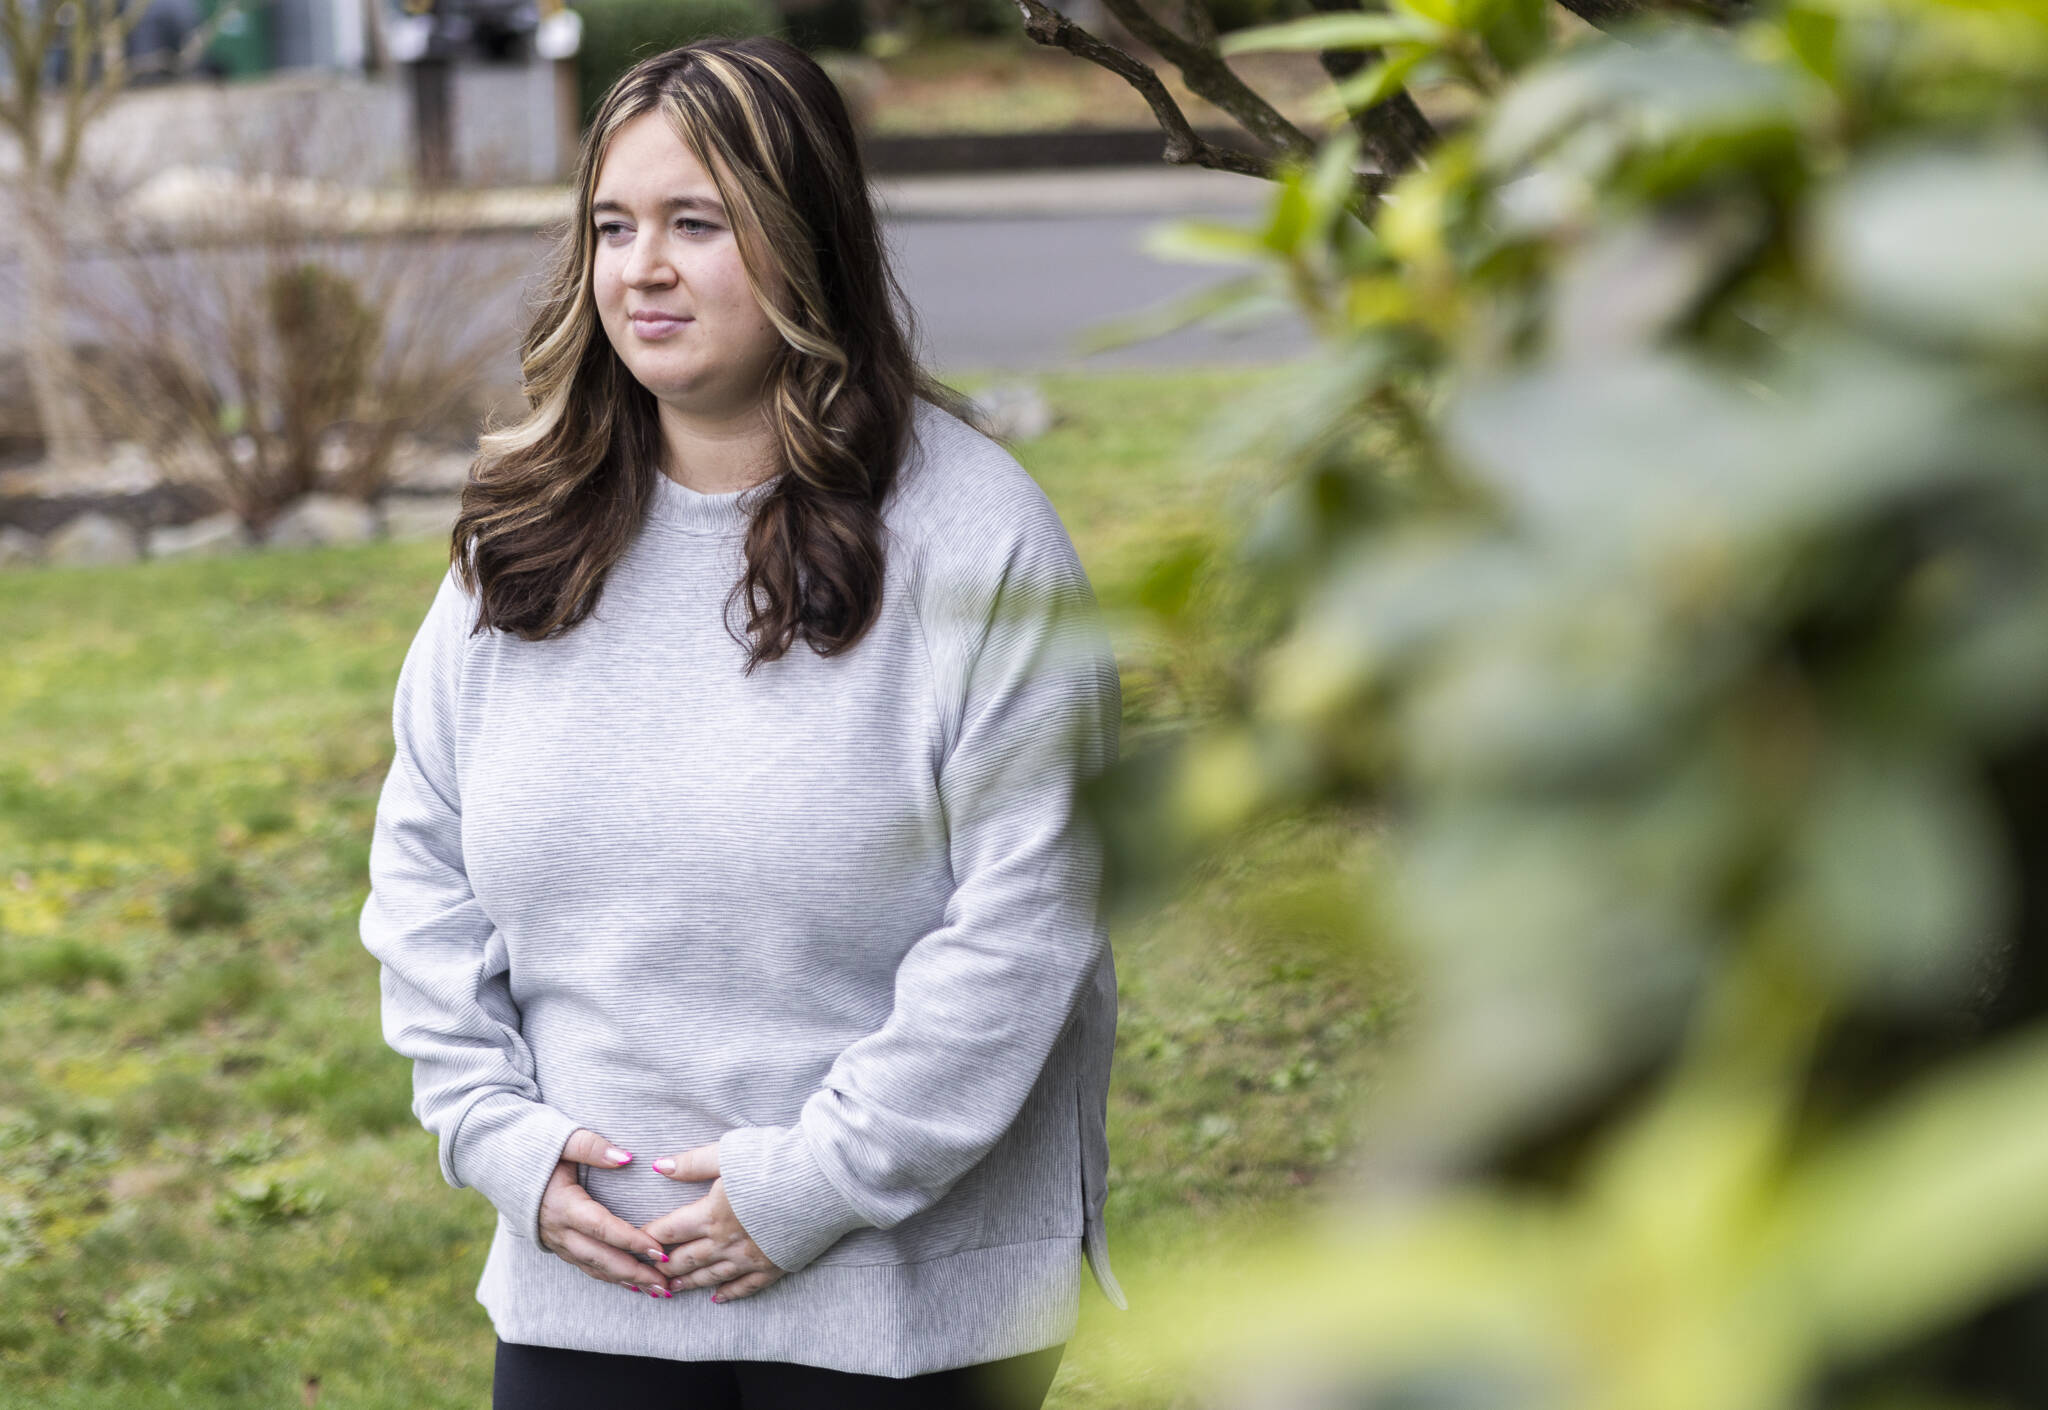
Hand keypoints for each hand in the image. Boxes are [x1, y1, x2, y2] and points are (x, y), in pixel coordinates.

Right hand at [536, 1128, 679, 1297]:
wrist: (500, 1163)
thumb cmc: (535, 1148)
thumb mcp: (563, 1140)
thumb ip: (592, 1147)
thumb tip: (626, 1158)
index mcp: (563, 1205)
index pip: (602, 1228)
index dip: (631, 1240)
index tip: (659, 1249)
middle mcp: (559, 1230)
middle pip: (600, 1257)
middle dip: (634, 1273)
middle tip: (666, 1284)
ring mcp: (557, 1241)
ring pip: (594, 1267)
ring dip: (626, 1280)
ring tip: (657, 1290)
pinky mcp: (558, 1245)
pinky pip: (586, 1266)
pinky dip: (610, 1276)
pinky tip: (631, 1284)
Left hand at [640, 1142, 785, 1302]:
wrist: (824, 1181)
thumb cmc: (777, 1160)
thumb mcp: (729, 1153)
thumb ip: (693, 1163)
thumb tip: (660, 1167)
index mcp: (711, 1214)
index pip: (670, 1230)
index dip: (650, 1237)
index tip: (636, 1243)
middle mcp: (726, 1243)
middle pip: (686, 1259)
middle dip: (664, 1267)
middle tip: (648, 1274)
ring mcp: (750, 1259)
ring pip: (711, 1277)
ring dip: (689, 1283)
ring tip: (673, 1289)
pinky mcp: (774, 1266)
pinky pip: (745, 1287)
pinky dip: (729, 1294)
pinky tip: (718, 1299)